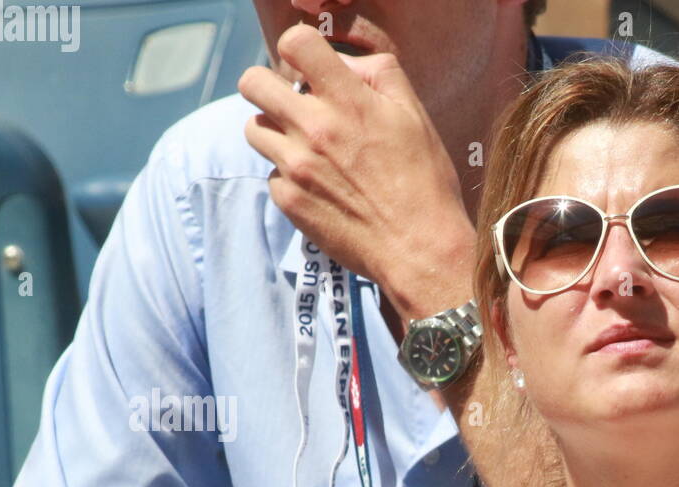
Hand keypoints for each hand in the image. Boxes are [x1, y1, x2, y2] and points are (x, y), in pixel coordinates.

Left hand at [238, 25, 474, 323]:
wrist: (420, 251)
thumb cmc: (425, 185)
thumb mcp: (416, 118)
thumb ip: (380, 76)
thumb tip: (345, 66)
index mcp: (347, 100)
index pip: (295, 43)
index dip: (299, 51)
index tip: (308, 68)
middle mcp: (313, 128)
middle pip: (252, 82)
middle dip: (268, 87)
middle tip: (291, 105)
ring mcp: (296, 166)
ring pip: (254, 129)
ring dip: (275, 132)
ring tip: (305, 149)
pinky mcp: (289, 200)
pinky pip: (271, 175)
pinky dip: (290, 178)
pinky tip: (319, 189)